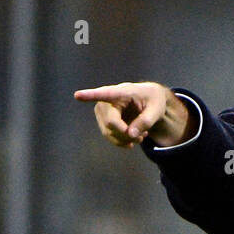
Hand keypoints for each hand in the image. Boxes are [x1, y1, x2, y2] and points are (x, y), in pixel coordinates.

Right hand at [73, 82, 191, 147]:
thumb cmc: (154, 101)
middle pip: (110, 123)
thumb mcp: (156, 110)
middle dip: (125, 134)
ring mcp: (104, 110)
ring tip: (141, 138)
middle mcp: (108, 100)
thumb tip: (130, 134)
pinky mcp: (104, 120)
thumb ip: (145, 122)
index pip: (105, 94)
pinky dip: (121, 141)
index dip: (90, 95)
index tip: (77, 95)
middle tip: (142, 138)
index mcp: (122, 92)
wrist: (150, 101)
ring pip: (108, 132)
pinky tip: (133, 140)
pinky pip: (109, 136)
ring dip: (124, 139)